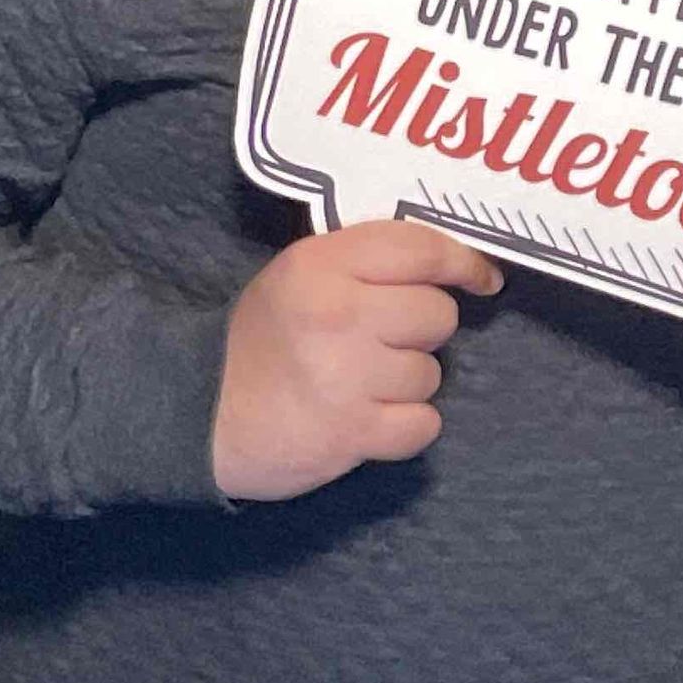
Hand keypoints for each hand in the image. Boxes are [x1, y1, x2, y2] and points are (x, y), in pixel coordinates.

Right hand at [213, 220, 502, 499]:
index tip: (481, 279)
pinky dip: (405, 428)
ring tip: (362, 383)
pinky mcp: (352, 434)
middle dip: (420, 329)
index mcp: (322, 264)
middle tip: (382, 340)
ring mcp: (347, 377)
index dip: (464, 263)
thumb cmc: (263, 337)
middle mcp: (339, 314)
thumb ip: (364, 261)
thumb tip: (452, 261)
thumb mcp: (299, 274)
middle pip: (437, 315)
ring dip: (407, 382)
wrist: (201, 414)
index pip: (421, 249)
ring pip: (431, 374)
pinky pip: (424, 425)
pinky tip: (370, 420)